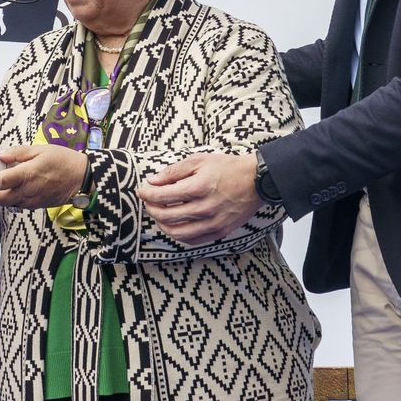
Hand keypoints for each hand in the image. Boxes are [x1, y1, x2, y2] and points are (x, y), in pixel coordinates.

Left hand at [0, 144, 86, 209]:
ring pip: (6, 204)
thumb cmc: (63, 160)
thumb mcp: (41, 149)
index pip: (0, 182)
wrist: (83, 179)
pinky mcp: (36, 205)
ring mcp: (31, 200)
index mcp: (27, 174)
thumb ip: (18, 153)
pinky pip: (16, 205)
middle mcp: (27, 190)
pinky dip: (4, 202)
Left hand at [139, 152, 261, 246]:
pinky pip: (192, 240)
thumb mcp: (199, 160)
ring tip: (159, 214)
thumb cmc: (228, 167)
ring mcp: (213, 223)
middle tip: (148, 202)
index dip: (147, 194)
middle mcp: (205, 208)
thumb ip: (174, 171)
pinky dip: (179, 235)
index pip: (162, 196)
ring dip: (162, 225)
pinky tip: (175, 225)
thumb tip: (153, 181)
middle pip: (166, 216)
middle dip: (151, 209)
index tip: (142, 191)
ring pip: (177, 233)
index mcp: (199, 187)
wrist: (257, 181)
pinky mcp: (220, 232)